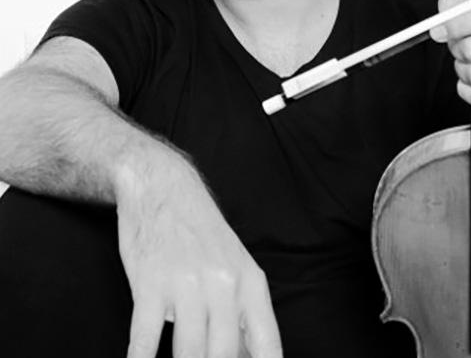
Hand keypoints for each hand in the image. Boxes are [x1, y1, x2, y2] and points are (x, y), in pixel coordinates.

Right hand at [114, 146, 281, 357]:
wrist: (163, 186)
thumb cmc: (199, 232)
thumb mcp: (233, 262)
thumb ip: (241, 310)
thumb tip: (244, 357)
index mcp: (250, 281)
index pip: (267, 343)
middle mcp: (223, 283)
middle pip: (224, 355)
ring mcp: (186, 282)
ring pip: (189, 352)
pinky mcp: (150, 282)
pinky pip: (146, 338)